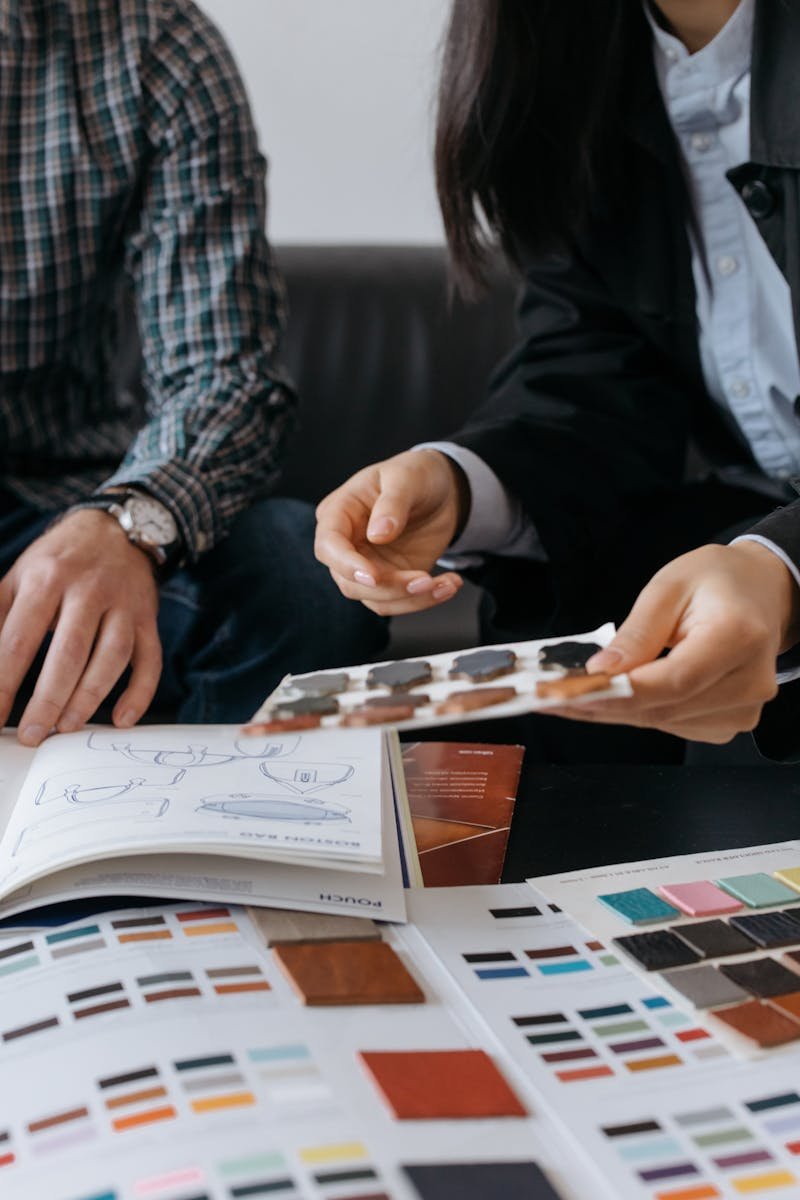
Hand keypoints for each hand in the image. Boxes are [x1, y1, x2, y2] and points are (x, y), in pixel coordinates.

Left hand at [0, 509, 161, 744]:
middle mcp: (89, 590)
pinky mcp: (148, 618)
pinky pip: (150, 660)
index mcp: (47, 578)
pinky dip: (139, 693)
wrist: (114, 529)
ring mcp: (124, 605)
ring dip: (89, 698)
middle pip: (68, 653)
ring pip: (111, 658)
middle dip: (48, 700)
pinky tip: (121, 719)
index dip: (4, 682)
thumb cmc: (58, 561)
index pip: (19, 639)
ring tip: (66, 727)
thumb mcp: (18, 575)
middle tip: (31, 734)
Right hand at [314, 449, 468, 614]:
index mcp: (339, 513)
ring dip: (411, 598)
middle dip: (389, 587)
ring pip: (377, 599)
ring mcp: (370, 565)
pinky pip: (401, 600)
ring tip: (446, 584)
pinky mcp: (393, 579)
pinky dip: (426, 599)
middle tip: (425, 580)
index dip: (346, 564)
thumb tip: (378, 534)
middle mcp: (348, 545)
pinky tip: (448, 585)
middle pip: (351, 582)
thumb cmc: (415, 475)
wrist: (442, 490)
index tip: (374, 576)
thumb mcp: (406, 478)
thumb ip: (392, 503)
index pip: (329, 546)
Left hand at [546, 542, 799, 743]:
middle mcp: (749, 681)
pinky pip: (671, 724)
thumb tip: (602, 671)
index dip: (617, 692)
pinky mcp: (729, 722)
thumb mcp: (669, 587)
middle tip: (545, 699)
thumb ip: (637, 632)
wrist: (760, 591)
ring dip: (610, 711)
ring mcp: (743, 709)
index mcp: (738, 637)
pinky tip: (606, 698)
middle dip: (599, 704)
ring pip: (661, 721)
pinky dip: (634, 712)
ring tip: (565, 696)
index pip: (672, 681)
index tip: (568, 692)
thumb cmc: (718, 581)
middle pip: (662, 708)